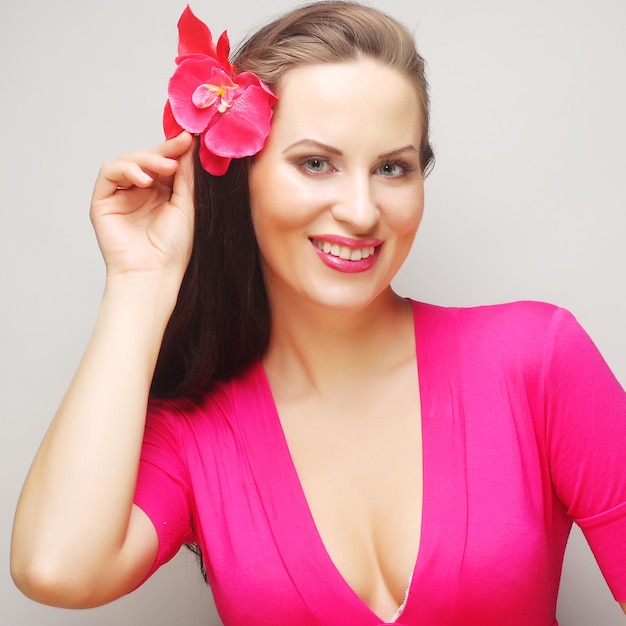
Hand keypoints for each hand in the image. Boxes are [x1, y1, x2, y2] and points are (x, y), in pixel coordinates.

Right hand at [90, 132, 194, 281]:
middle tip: (179, 146)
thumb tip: (188, 147)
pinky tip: (143, 180)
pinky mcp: (103, 202)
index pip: (164, 163)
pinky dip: (125, 170)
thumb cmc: (172, 248)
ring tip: (166, 169)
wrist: (154, 273)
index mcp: (161, 194)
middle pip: (145, 159)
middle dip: (163, 151)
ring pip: (127, 161)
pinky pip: (109, 173)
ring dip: (147, 160)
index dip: (175, 150)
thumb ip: (185, 177)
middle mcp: (139, 193)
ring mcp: (120, 196)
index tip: (189, 137)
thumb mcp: (185, 206)